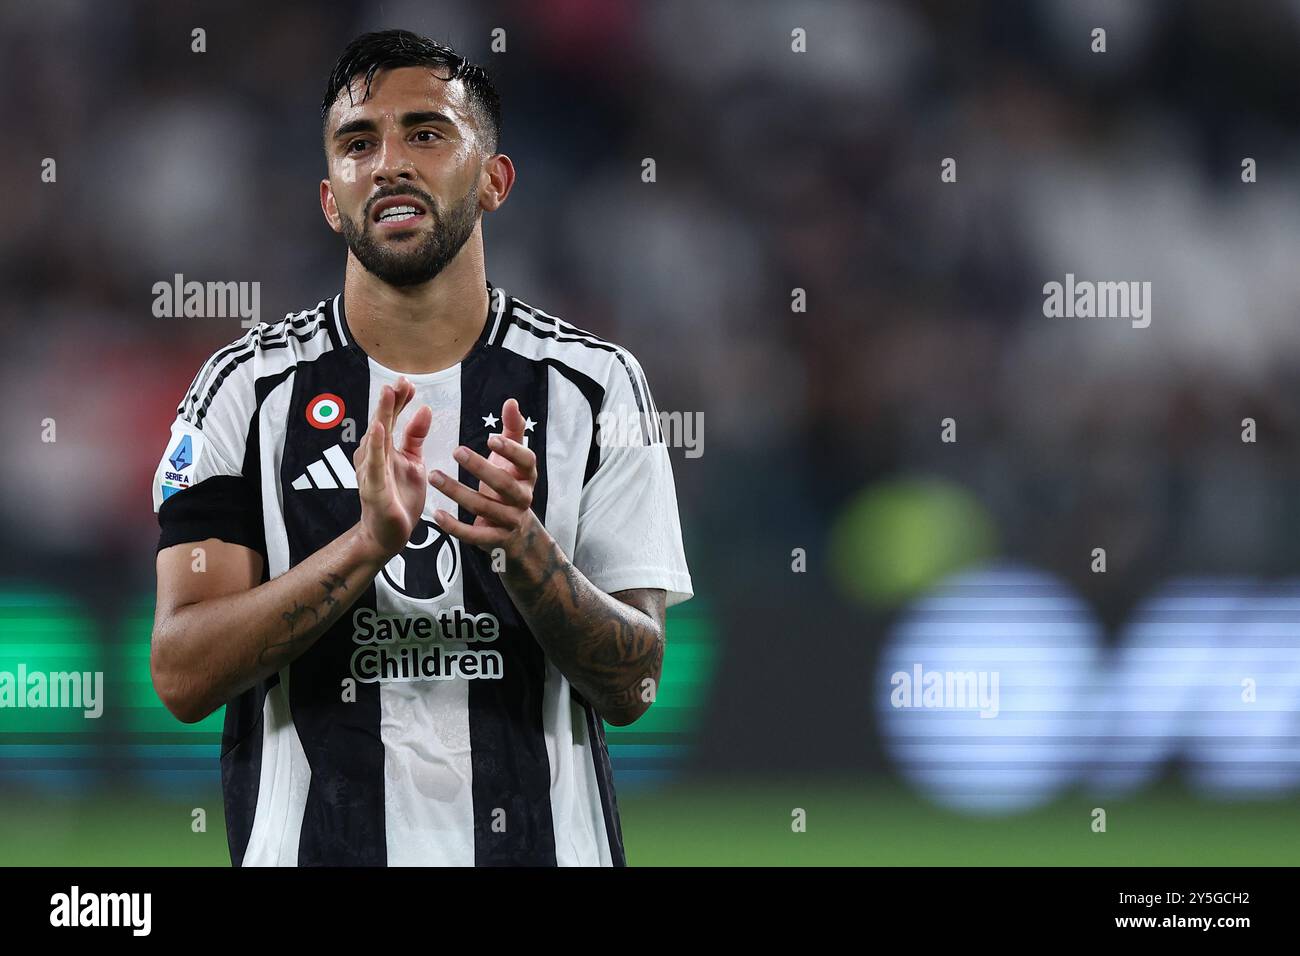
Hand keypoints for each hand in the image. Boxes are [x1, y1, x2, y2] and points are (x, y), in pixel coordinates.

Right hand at [354, 377, 432, 560]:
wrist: (388, 535)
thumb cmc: (399, 497)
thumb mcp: (413, 462)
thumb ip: (415, 437)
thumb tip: (424, 409)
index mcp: (385, 449)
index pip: (391, 419)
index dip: (399, 400)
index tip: (407, 382)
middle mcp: (374, 456)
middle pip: (382, 423)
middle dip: (390, 401)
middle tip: (398, 381)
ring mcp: (371, 472)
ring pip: (376, 439)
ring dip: (382, 415)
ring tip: (388, 394)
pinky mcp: (373, 488)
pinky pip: (374, 465)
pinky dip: (376, 446)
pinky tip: (379, 430)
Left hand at [429, 397, 537, 555]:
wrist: (518, 531)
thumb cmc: (510, 483)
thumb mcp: (513, 458)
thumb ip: (513, 430)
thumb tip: (511, 402)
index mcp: (528, 475)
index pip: (526, 461)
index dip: (511, 451)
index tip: (490, 439)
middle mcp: (523, 498)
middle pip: (504, 484)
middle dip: (480, 468)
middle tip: (456, 450)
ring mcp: (510, 521)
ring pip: (484, 507)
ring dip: (457, 492)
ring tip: (434, 475)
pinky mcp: (495, 540)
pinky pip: (474, 535)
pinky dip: (455, 526)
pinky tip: (437, 514)